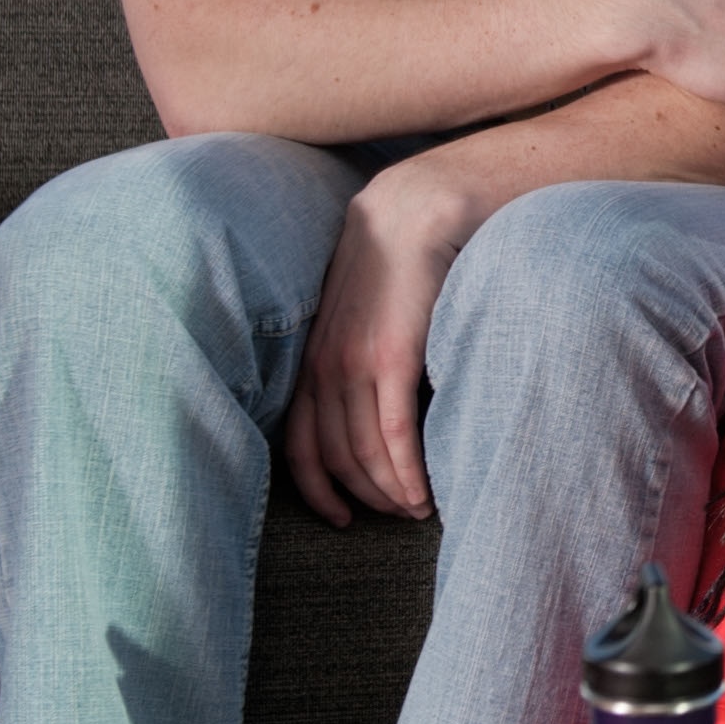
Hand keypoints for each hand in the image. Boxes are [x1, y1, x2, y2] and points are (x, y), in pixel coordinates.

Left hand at [282, 160, 467, 522]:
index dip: (317, 489)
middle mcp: (325, 365)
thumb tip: (377, 396)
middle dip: (366, 497)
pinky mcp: (393, 358)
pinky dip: (408, 474)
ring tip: (421, 508)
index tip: (342, 516)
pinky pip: (395, 435)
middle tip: (399, 514)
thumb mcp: (363, 308)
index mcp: (314, 356)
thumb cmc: (402, 256)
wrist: (421, 207)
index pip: (299, 444)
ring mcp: (356, 362)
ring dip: (392, 492)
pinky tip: (425, 494)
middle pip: (336, 457)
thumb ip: (360, 349)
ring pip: (366, 454)